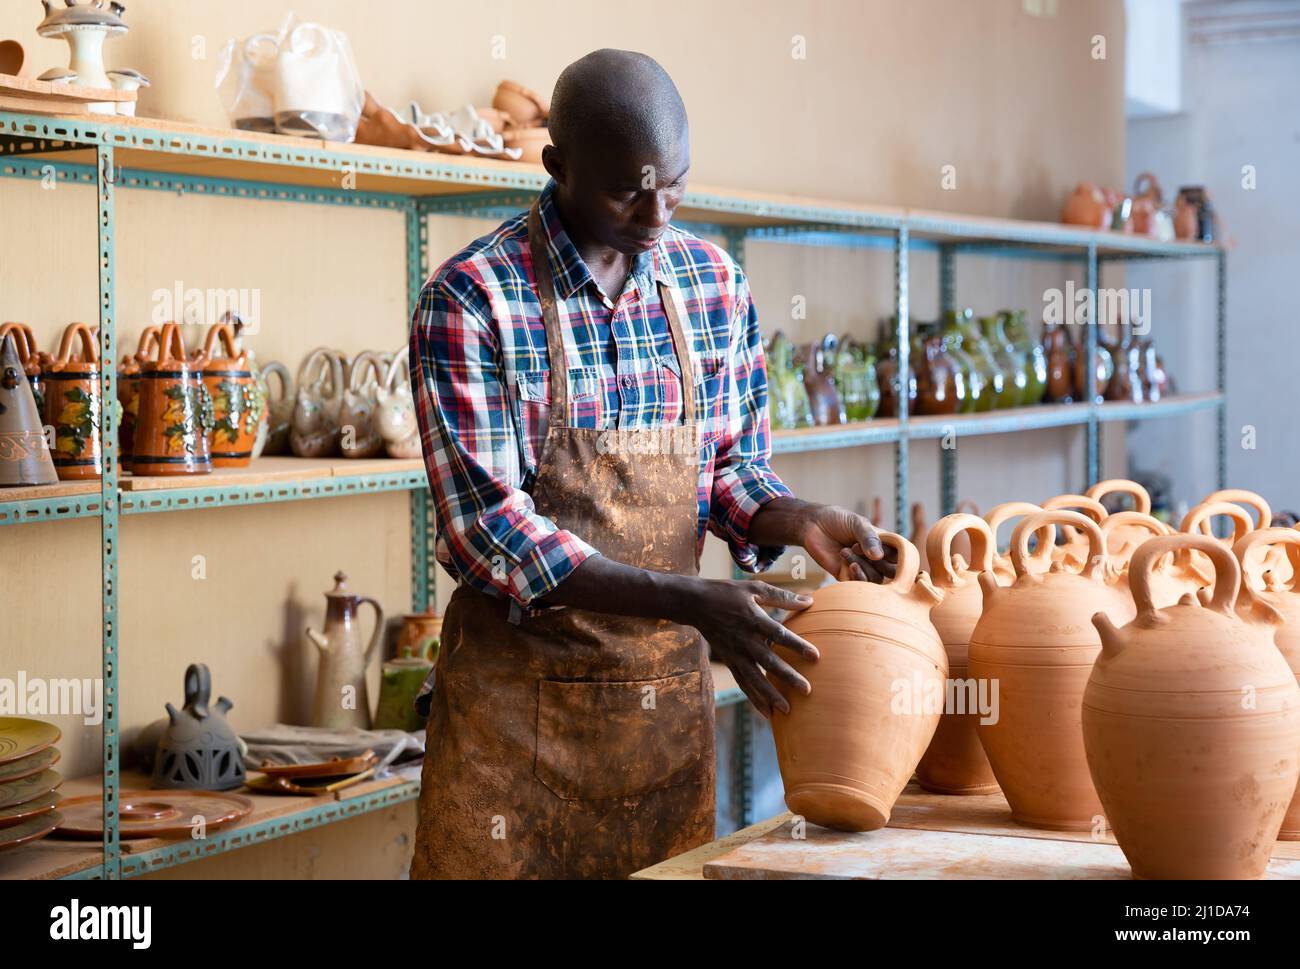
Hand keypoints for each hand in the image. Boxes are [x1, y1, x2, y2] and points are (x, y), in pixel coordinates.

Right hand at [675, 577, 818, 717]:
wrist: (695, 604)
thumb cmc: (728, 593)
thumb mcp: (755, 589)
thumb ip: (782, 597)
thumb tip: (810, 601)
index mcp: (754, 620)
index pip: (779, 635)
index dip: (797, 645)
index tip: (816, 656)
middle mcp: (745, 640)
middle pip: (769, 662)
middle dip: (787, 677)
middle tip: (807, 691)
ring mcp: (736, 654)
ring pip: (754, 678)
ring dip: (770, 695)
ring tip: (787, 710)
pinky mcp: (729, 662)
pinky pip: (743, 683)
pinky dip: (754, 698)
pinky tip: (767, 712)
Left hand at [799, 504, 896, 582]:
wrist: (813, 524)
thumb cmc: (838, 520)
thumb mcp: (857, 523)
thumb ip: (869, 538)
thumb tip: (879, 556)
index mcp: (883, 543)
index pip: (900, 556)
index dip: (892, 554)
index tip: (878, 545)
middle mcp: (875, 557)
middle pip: (891, 572)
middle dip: (878, 562)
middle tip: (858, 547)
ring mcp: (862, 567)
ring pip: (876, 579)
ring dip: (864, 566)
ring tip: (846, 550)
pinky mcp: (847, 576)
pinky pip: (860, 585)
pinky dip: (858, 576)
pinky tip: (850, 565)